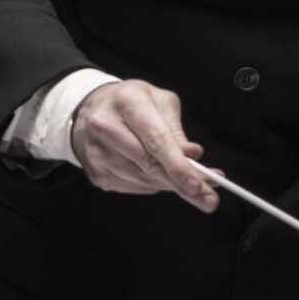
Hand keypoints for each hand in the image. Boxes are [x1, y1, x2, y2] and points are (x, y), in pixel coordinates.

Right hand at [72, 81, 217, 211]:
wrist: (90, 109)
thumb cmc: (131, 102)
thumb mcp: (159, 101)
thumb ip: (177, 129)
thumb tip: (193, 155)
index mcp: (127, 101)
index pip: (156, 140)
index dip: (179, 165)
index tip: (199, 184)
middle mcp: (106, 127)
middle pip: (150, 165)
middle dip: (182, 184)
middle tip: (208, 198)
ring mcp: (97, 153)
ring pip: (144, 180)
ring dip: (170, 185)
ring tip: (188, 182)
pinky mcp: (96, 173)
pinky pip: (134, 187)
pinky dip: (153, 185)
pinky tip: (159, 174)